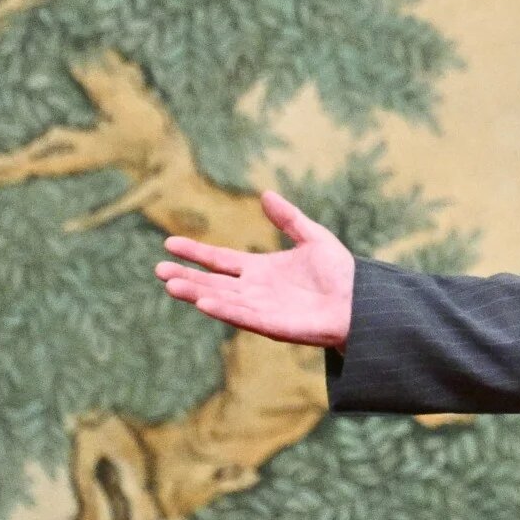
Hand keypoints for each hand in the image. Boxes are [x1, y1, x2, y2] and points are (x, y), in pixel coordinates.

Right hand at [154, 190, 354, 348]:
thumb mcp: (313, 237)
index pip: (220, 260)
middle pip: (212, 282)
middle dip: (186, 276)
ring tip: (171, 284)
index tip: (169, 244)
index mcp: (261, 270)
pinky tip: (203, 301)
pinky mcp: (273, 325)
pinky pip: (243, 316)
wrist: (361, 301)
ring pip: (222, 300)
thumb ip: (289, 218)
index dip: (196, 253)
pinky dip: (223, 309)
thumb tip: (266, 194)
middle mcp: (255, 290)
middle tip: (158, 269)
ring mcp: (262, 309)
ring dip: (196, 293)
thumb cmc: (340, 273)